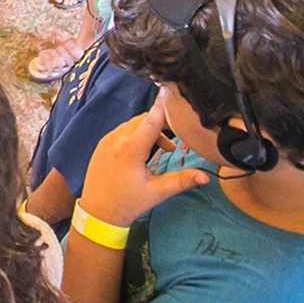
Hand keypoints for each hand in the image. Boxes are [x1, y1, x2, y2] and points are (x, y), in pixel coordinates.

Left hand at [75, 97, 210, 231]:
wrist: (97, 213)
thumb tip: (205, 176)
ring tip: (162, 150)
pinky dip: (136, 135)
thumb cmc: (128, 203)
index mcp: (130, 150)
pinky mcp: (102, 143)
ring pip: (133, 124)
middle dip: (161, 125)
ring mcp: (107, 140)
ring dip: (149, 131)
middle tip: (174, 142)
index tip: (172, 89)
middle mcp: (117, 139)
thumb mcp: (157, 192)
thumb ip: (181, 180)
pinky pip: (123, 131)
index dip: (163, 105)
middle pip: (144, 120)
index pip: (151, 120)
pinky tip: (143, 152)